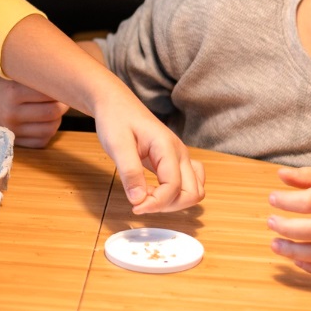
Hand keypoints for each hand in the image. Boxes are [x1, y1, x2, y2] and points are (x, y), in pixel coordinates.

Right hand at [0, 67, 67, 146]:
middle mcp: (11, 113)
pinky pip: (42, 141)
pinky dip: (48, 131)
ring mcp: (12, 130)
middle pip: (53, 112)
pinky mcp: (14, 140)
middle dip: (64, 104)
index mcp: (12, 92)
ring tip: (54, 107)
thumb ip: (37, 71)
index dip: (62, 89)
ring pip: (51, 128)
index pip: (50, 94)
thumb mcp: (15, 69)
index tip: (64, 84)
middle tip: (63, 96)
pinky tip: (45, 120)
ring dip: (57, 118)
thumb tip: (68, 74)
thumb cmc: (4, 76)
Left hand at [91, 90, 202, 213]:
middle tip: (140, 201)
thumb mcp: (117, 145)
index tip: (135, 207)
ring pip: (194, 191)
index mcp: (167, 147)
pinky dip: (174, 194)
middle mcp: (180, 153)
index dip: (156, 203)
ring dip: (173, 202)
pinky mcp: (175, 161)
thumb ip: (129, 172)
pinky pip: (188, 184)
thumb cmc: (116, 119)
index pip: (174, 186)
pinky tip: (152, 190)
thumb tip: (138, 200)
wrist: (116, 103)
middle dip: (167, 205)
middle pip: (192, 193)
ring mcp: (180, 157)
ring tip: (146, 195)